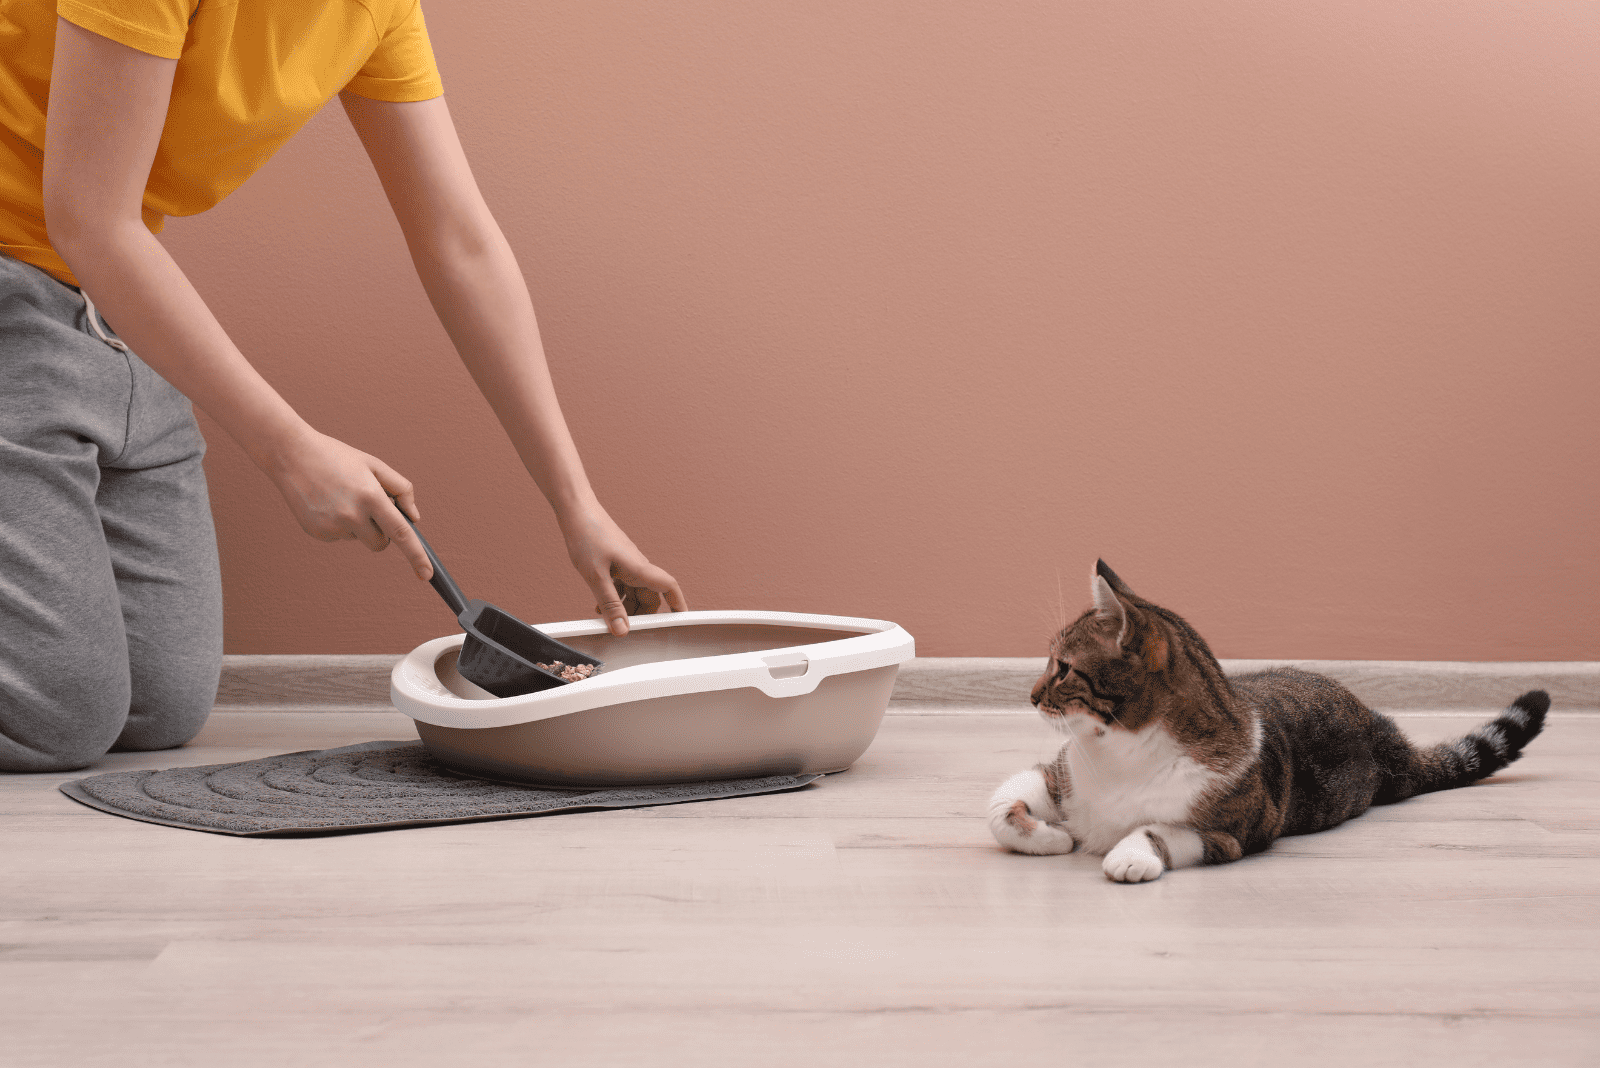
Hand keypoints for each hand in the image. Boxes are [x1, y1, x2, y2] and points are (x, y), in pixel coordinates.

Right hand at [261, 426, 433, 579]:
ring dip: (358, 525)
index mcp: (371, 497)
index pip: (401, 534)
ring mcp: (332, 527)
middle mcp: (352, 516)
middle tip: (369, 507)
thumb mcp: (374, 465)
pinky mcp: (317, 533)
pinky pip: (340, 537)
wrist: (292, 455)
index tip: (427, 575)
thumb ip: (401, 489)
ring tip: (341, 497)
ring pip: (359, 539)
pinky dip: (339, 524)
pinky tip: (326, 503)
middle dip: (382, 531)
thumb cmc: (338, 458)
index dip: (417, 556)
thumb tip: (414, 518)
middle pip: (381, 544)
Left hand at [559, 504, 685, 635]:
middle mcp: (637, 566)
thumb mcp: (596, 577)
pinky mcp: (615, 561)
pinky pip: (622, 584)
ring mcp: (626, 563)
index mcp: (639, 568)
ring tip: (607, 619)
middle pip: (650, 596)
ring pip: (635, 591)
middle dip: (642, 614)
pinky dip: (615, 597)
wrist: (576, 510)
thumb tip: (622, 630)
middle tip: (626, 629)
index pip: (668, 587)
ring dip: (626, 607)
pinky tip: (599, 604)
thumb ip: (610, 605)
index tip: (681, 620)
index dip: (678, 604)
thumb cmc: (587, 535)